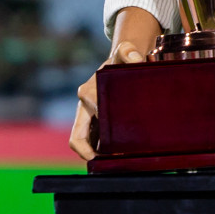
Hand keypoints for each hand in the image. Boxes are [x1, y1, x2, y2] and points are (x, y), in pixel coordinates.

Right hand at [68, 41, 146, 161]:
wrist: (121, 60)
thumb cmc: (122, 59)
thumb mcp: (124, 52)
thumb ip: (128, 51)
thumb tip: (135, 59)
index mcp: (86, 95)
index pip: (82, 127)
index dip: (93, 145)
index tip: (110, 153)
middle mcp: (84, 107)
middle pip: (79, 139)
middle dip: (94, 154)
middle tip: (115, 162)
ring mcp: (88, 115)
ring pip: (85, 142)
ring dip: (98, 154)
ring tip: (119, 161)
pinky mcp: (96, 119)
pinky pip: (93, 140)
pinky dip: (102, 150)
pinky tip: (119, 154)